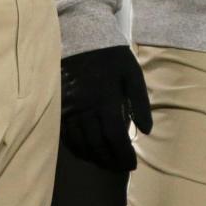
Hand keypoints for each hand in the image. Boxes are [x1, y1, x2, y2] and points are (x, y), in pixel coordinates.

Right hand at [61, 45, 152, 172]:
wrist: (82, 38)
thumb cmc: (111, 57)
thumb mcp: (132, 73)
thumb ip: (141, 102)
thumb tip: (146, 131)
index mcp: (106, 99)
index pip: (115, 137)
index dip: (123, 154)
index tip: (131, 164)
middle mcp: (85, 107)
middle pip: (97, 144)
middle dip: (111, 160)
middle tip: (120, 168)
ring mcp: (69, 108)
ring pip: (80, 143)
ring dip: (94, 158)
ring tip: (106, 163)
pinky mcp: (59, 106)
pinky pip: (65, 135)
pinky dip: (76, 148)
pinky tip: (86, 153)